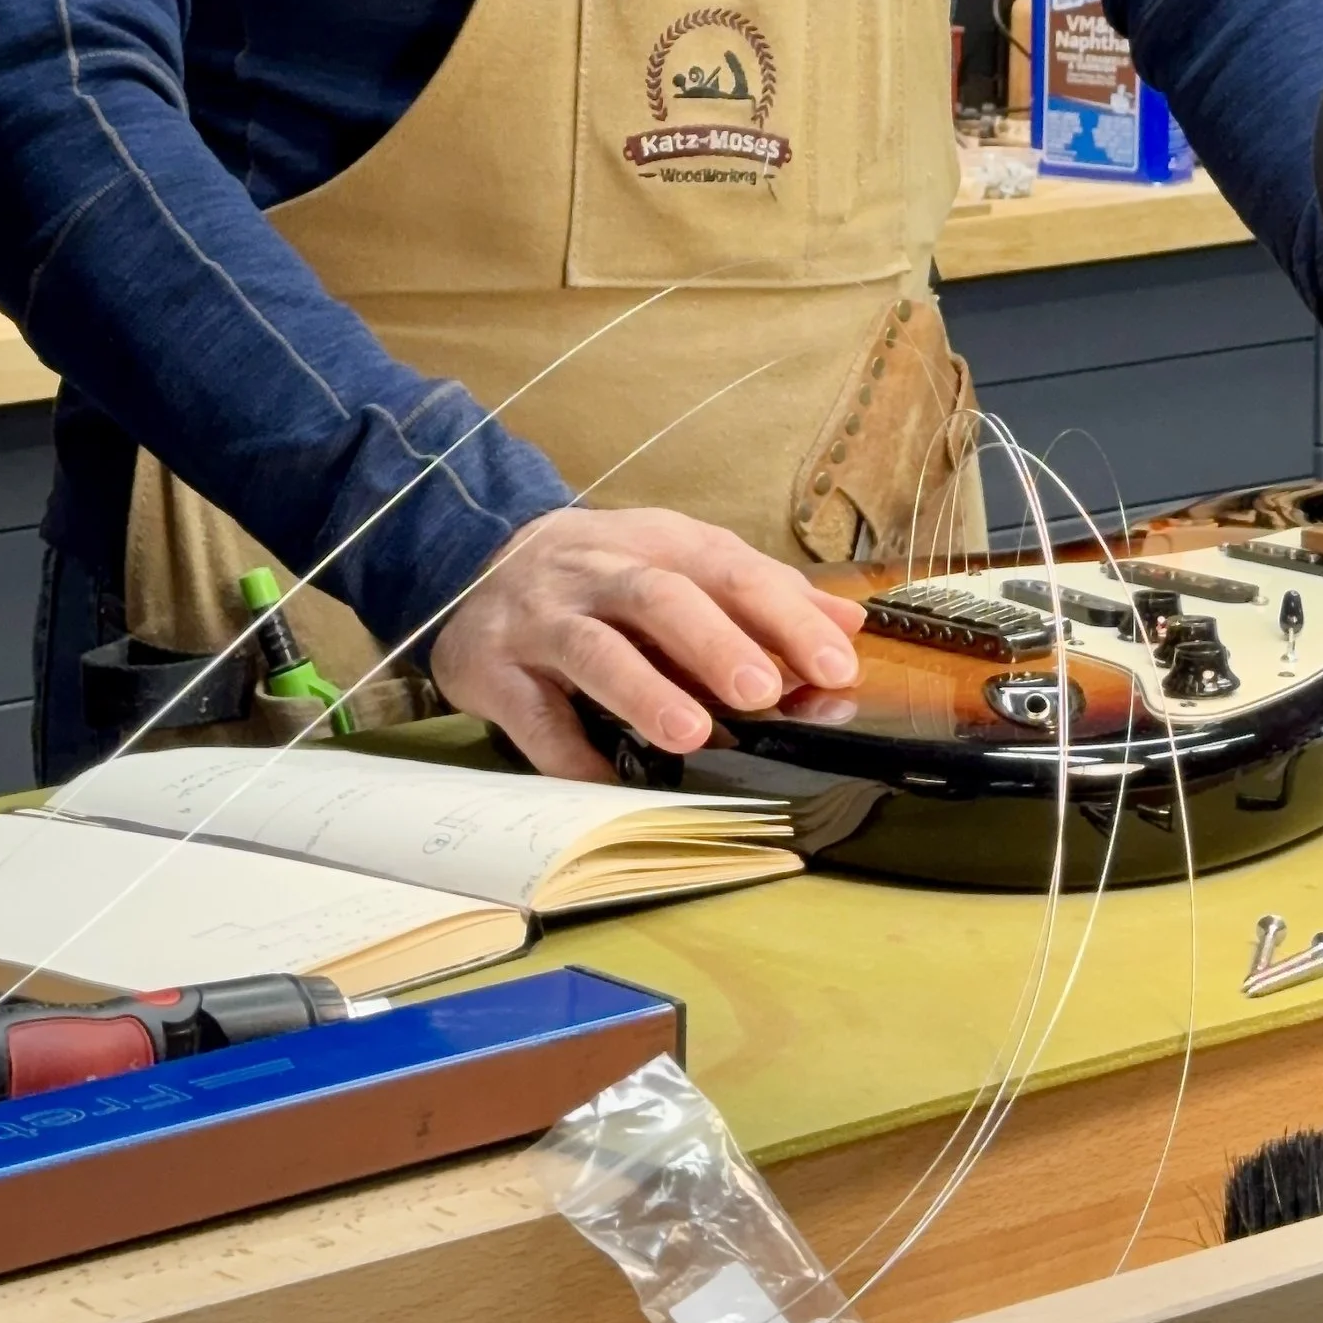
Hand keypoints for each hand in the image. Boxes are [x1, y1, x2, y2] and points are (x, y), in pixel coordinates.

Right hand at [430, 505, 863, 779]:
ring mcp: (540, 618)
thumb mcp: (680, 563)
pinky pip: (532, 714)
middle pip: (659, 597)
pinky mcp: (493, 668)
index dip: (784, 616)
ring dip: (643, 689)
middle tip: (764, 691)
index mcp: (656, 541)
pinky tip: (607, 781)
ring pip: (591, 647)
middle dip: (714, 643)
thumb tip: (848, 624)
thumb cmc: (602, 576)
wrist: (475, 564)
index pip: (729, 570)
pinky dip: (569, 751)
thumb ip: (761, 595)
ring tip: (692, 734)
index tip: (836, 667)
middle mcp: (596, 571)